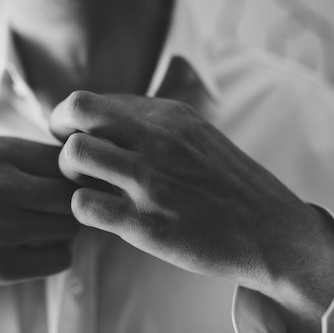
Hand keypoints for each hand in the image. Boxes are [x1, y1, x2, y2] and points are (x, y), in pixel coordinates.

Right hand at [0, 136, 78, 306]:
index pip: (67, 161)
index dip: (74, 174)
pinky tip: (32, 247)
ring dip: (64, 229)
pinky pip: (61, 259)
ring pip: (71, 228)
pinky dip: (54, 254)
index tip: (69, 183)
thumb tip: (89, 168)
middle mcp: (0, 188)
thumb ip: (32, 157)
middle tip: (59, 208)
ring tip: (41, 226)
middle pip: (74, 195)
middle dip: (74, 202)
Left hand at [50, 91, 333, 307]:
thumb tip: (108, 115)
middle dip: (60, 131)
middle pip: (76, 110)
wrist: (273, 232)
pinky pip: (83, 205)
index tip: (83, 138)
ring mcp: (151, 181)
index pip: (94, 100)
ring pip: (73, 155)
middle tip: (70, 154)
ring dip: (68, 172)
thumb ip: (154, 121)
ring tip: (87, 186)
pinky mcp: (147, 224)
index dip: (76, 121)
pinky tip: (102, 215)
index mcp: (169, 115)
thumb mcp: (198, 134)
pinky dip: (81, 209)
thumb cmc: (229, 184)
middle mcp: (158, 140)